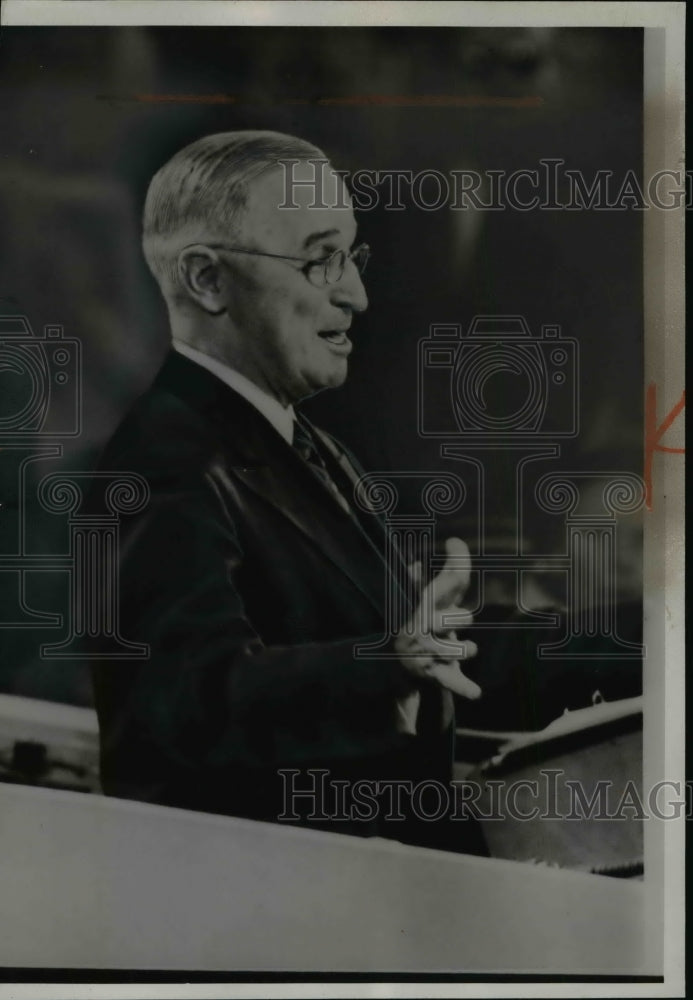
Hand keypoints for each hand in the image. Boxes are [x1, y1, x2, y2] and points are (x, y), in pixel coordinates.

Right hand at [395, 537, 480, 699]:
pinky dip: (463, 687)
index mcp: (424, 604)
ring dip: (468, 650)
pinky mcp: (434, 674)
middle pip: (459, 618)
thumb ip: (448, 570)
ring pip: (462, 650)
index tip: (455, 544)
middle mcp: (423, 626)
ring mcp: (428, 652)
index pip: (445, 583)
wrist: (397, 662)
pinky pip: (451, 681)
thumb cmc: (426, 622)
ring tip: (466, 649)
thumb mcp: (431, 596)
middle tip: (454, 624)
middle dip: (462, 619)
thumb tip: (455, 542)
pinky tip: (476, 693)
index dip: (456, 564)